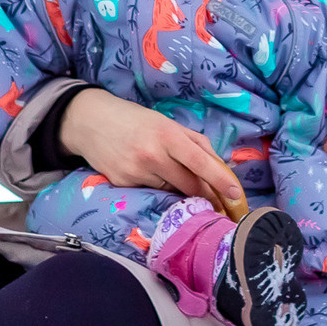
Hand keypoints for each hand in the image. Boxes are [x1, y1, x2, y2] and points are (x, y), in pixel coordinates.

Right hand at [57, 87, 244, 215]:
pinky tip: (151, 176)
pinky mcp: (123, 184)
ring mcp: (136, 172)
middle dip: (207, 195)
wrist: (91, 123)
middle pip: (189, 184)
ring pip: (171, 191)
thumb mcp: (167, 123)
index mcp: (167, 135)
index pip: (200, 161)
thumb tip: (219, 165)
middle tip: (220, 204)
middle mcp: (152, 155)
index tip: (236, 194)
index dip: (220, 179)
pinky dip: (158, 188)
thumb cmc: (135, 121)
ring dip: (181, 191)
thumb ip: (195, 142)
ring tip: (180, 182)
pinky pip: (151, 192)